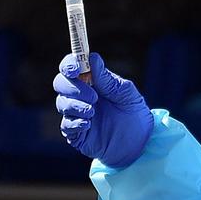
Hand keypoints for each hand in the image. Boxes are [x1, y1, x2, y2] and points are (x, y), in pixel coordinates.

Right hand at [54, 52, 153, 167]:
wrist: (140, 141)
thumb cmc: (133, 112)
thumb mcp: (125, 92)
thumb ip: (107, 78)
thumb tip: (92, 58)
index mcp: (90, 81)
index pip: (70, 67)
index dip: (69, 64)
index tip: (75, 67)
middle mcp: (79, 95)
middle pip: (60, 83)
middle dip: (73, 87)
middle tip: (93, 96)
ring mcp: (76, 114)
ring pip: (61, 103)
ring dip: (75, 105)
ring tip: (93, 111)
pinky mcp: (76, 133)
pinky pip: (66, 125)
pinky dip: (75, 122)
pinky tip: (88, 124)